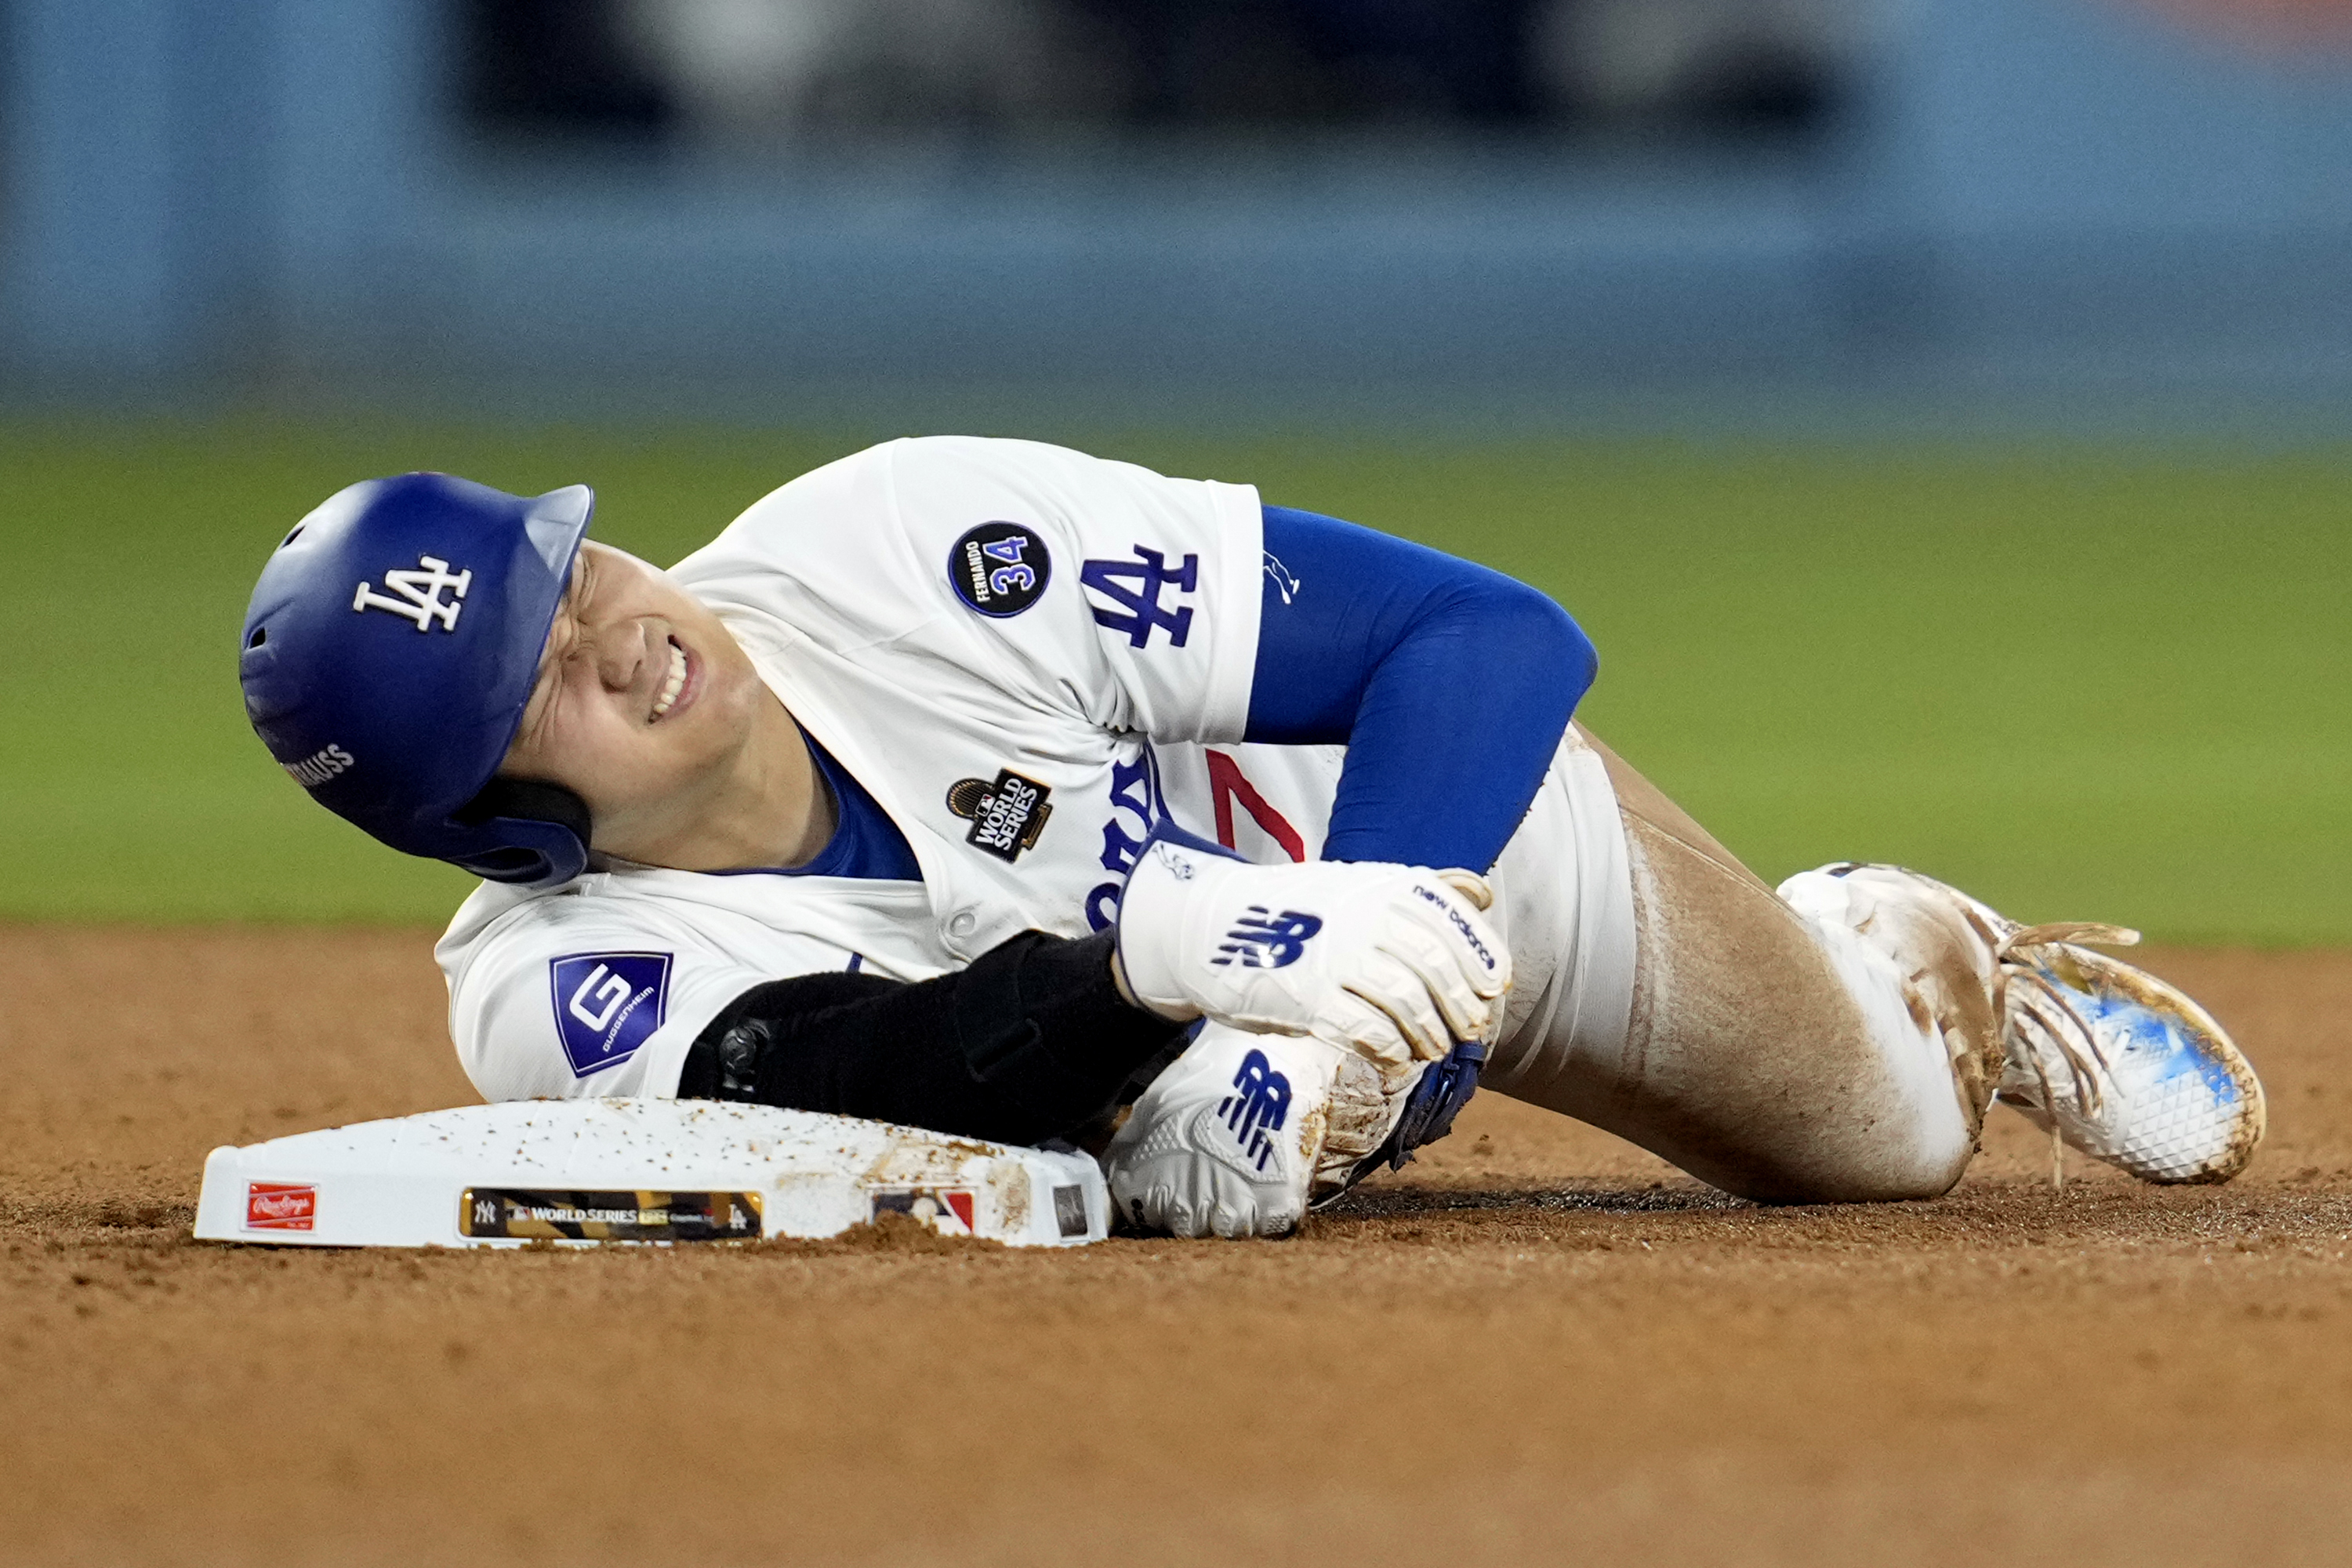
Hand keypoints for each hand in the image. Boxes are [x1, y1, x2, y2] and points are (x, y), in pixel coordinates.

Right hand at [1113, 822, 1510, 1079]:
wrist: (1215, 927)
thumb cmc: (1296, 911)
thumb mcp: (1357, 886)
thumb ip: (1419, 891)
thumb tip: (1481, 896)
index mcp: (1380, 884)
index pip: (1450, 921)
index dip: (1480, 958)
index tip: (1494, 989)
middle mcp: (1363, 914)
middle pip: (1434, 966)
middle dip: (1460, 1004)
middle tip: (1471, 1030)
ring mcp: (1335, 955)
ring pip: (1407, 1002)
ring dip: (1430, 1032)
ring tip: (1435, 1048)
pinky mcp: (1309, 996)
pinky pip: (1369, 1029)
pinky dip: (1393, 1048)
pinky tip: (1399, 1057)